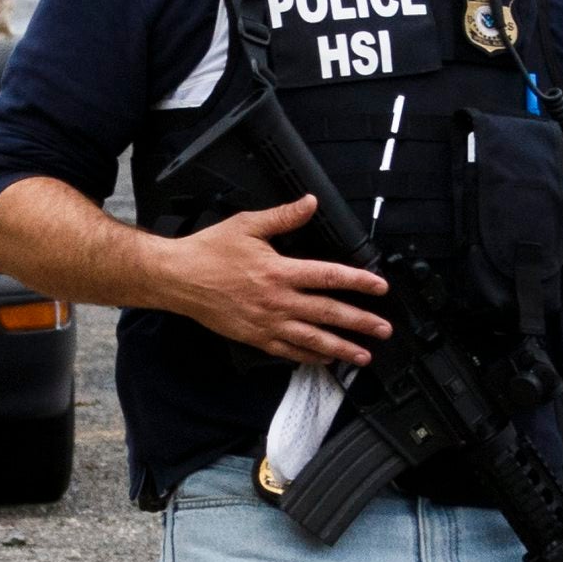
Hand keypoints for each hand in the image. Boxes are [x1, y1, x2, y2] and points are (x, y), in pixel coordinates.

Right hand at [158, 196, 388, 365]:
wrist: (178, 279)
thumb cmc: (209, 251)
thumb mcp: (247, 225)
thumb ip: (283, 216)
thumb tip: (310, 202)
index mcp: (279, 272)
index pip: (329, 277)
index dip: (358, 282)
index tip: (379, 287)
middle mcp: (278, 301)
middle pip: (329, 314)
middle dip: (360, 322)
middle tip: (384, 330)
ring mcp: (267, 324)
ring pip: (313, 340)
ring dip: (342, 348)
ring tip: (364, 355)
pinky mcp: (255, 338)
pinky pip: (289, 352)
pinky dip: (310, 357)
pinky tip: (326, 359)